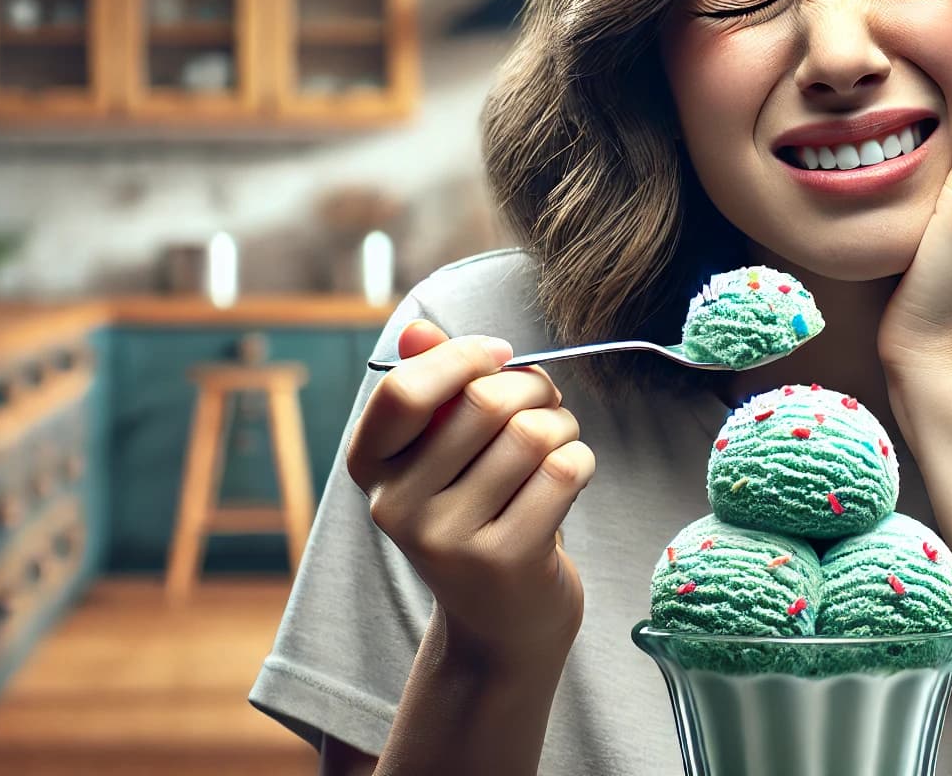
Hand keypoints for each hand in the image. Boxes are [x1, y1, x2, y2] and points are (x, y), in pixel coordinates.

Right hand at [346, 320, 595, 662]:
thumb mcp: (443, 453)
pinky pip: (564, 470)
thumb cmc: (480, 512)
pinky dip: (581, 461)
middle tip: (546, 407)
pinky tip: (569, 481)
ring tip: (557, 446)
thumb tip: (417, 329)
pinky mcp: (504, 561)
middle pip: (485, 403)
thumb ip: (432, 386)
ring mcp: (448, 540)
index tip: (501, 356)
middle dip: (534, 389)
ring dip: (562, 426)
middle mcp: (397, 507)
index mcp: (370, 466)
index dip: (465, 357)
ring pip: (532, 434)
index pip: (405, 390)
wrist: (502, 623)